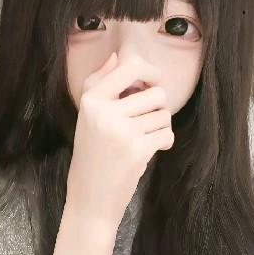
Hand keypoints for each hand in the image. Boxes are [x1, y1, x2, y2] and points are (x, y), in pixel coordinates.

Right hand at [65, 52, 173, 236]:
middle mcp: (104, 112)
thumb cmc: (91, 155)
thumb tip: (117, 55)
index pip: (130, 66)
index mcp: (91, 100)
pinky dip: (165, 141)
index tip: (152, 83)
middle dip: (159, 106)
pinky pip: (167, 133)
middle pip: (155, 92)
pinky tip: (152, 148)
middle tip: (149, 119)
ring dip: (161, 125)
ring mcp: (121, 132)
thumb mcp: (86, 116)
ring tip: (146, 136)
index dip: (150, 72)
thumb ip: (99, 83)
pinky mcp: (137, 151)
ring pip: (163, 114)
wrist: (90, 198)